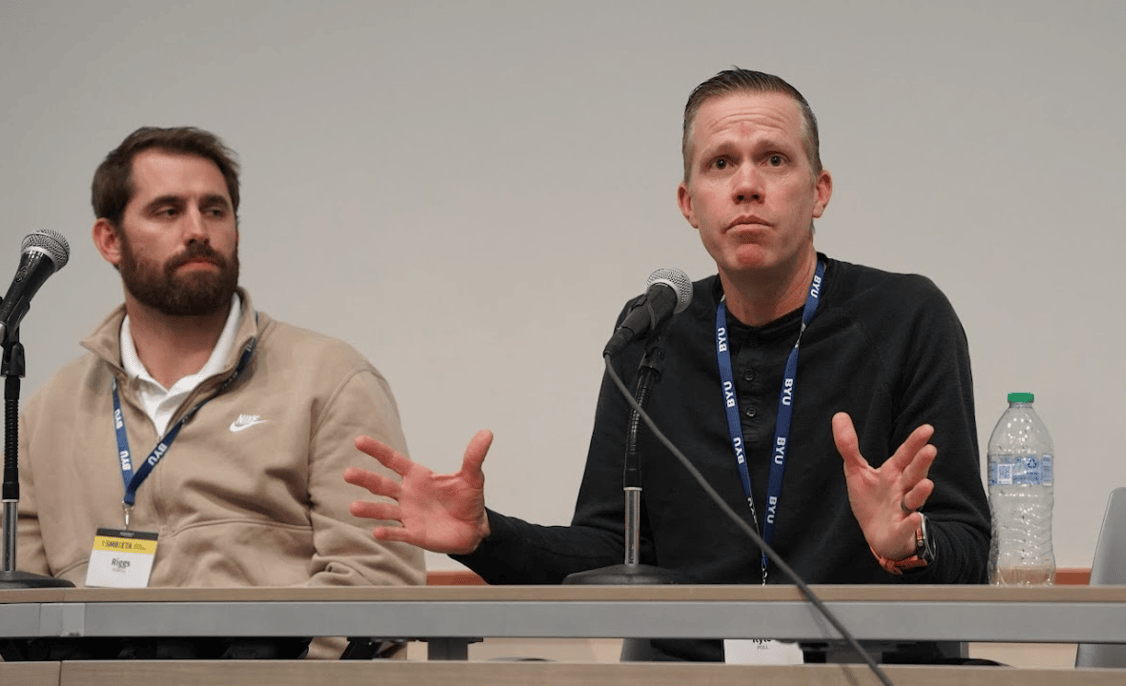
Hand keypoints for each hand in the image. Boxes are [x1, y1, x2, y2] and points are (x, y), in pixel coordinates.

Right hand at [344, 430, 493, 554]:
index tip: (359, 441)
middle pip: (381, 485)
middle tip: (347, 473)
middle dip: (365, 479)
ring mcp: (408, 514)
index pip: (393, 461)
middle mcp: (408, 494)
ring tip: (353, 507)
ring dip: (369, 509)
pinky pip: (398, 533)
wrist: (474, 528)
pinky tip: (376, 532)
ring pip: (384, 510)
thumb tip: (487, 433)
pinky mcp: (414, 533)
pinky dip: (388, 533)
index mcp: (418, 476)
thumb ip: (474, 457)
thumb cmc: (468, 500)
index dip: (377, 451)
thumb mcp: (472, 477)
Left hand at [832, 412, 935, 560]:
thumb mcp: (857, 471)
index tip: (927, 429)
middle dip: (921, 463)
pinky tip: (913, 518)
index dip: (914, 443)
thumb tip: (839, 415)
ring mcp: (903, 509)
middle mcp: (902, 489)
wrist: (877, 534)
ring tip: (927, 483)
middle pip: (913, 474)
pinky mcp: (899, 529)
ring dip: (920, 492)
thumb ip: (849, 446)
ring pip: (914, 499)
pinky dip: (910, 523)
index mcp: (893, 473)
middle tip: (930, 449)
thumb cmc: (871, 500)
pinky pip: (906, 526)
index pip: (905, 455)